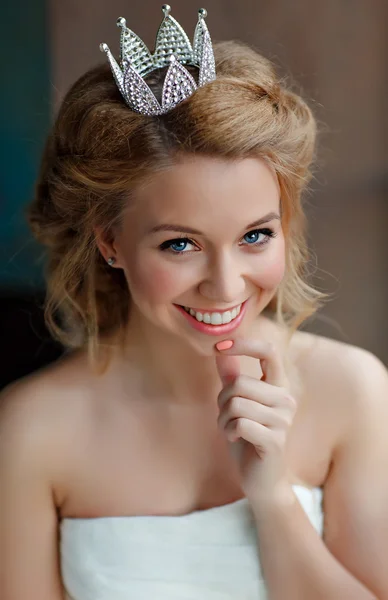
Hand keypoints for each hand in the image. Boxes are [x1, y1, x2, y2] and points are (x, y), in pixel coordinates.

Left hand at [216, 338, 296, 503]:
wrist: (261, 479)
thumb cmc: (249, 437)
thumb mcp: (237, 403)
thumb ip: (231, 376)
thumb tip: (220, 350)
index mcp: (279, 385)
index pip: (269, 351)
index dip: (243, 345)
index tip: (218, 347)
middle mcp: (286, 399)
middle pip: (240, 383)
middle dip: (222, 400)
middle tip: (227, 417)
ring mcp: (283, 420)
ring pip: (236, 403)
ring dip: (224, 419)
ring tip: (232, 430)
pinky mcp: (275, 440)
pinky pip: (239, 423)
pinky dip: (229, 431)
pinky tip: (237, 439)